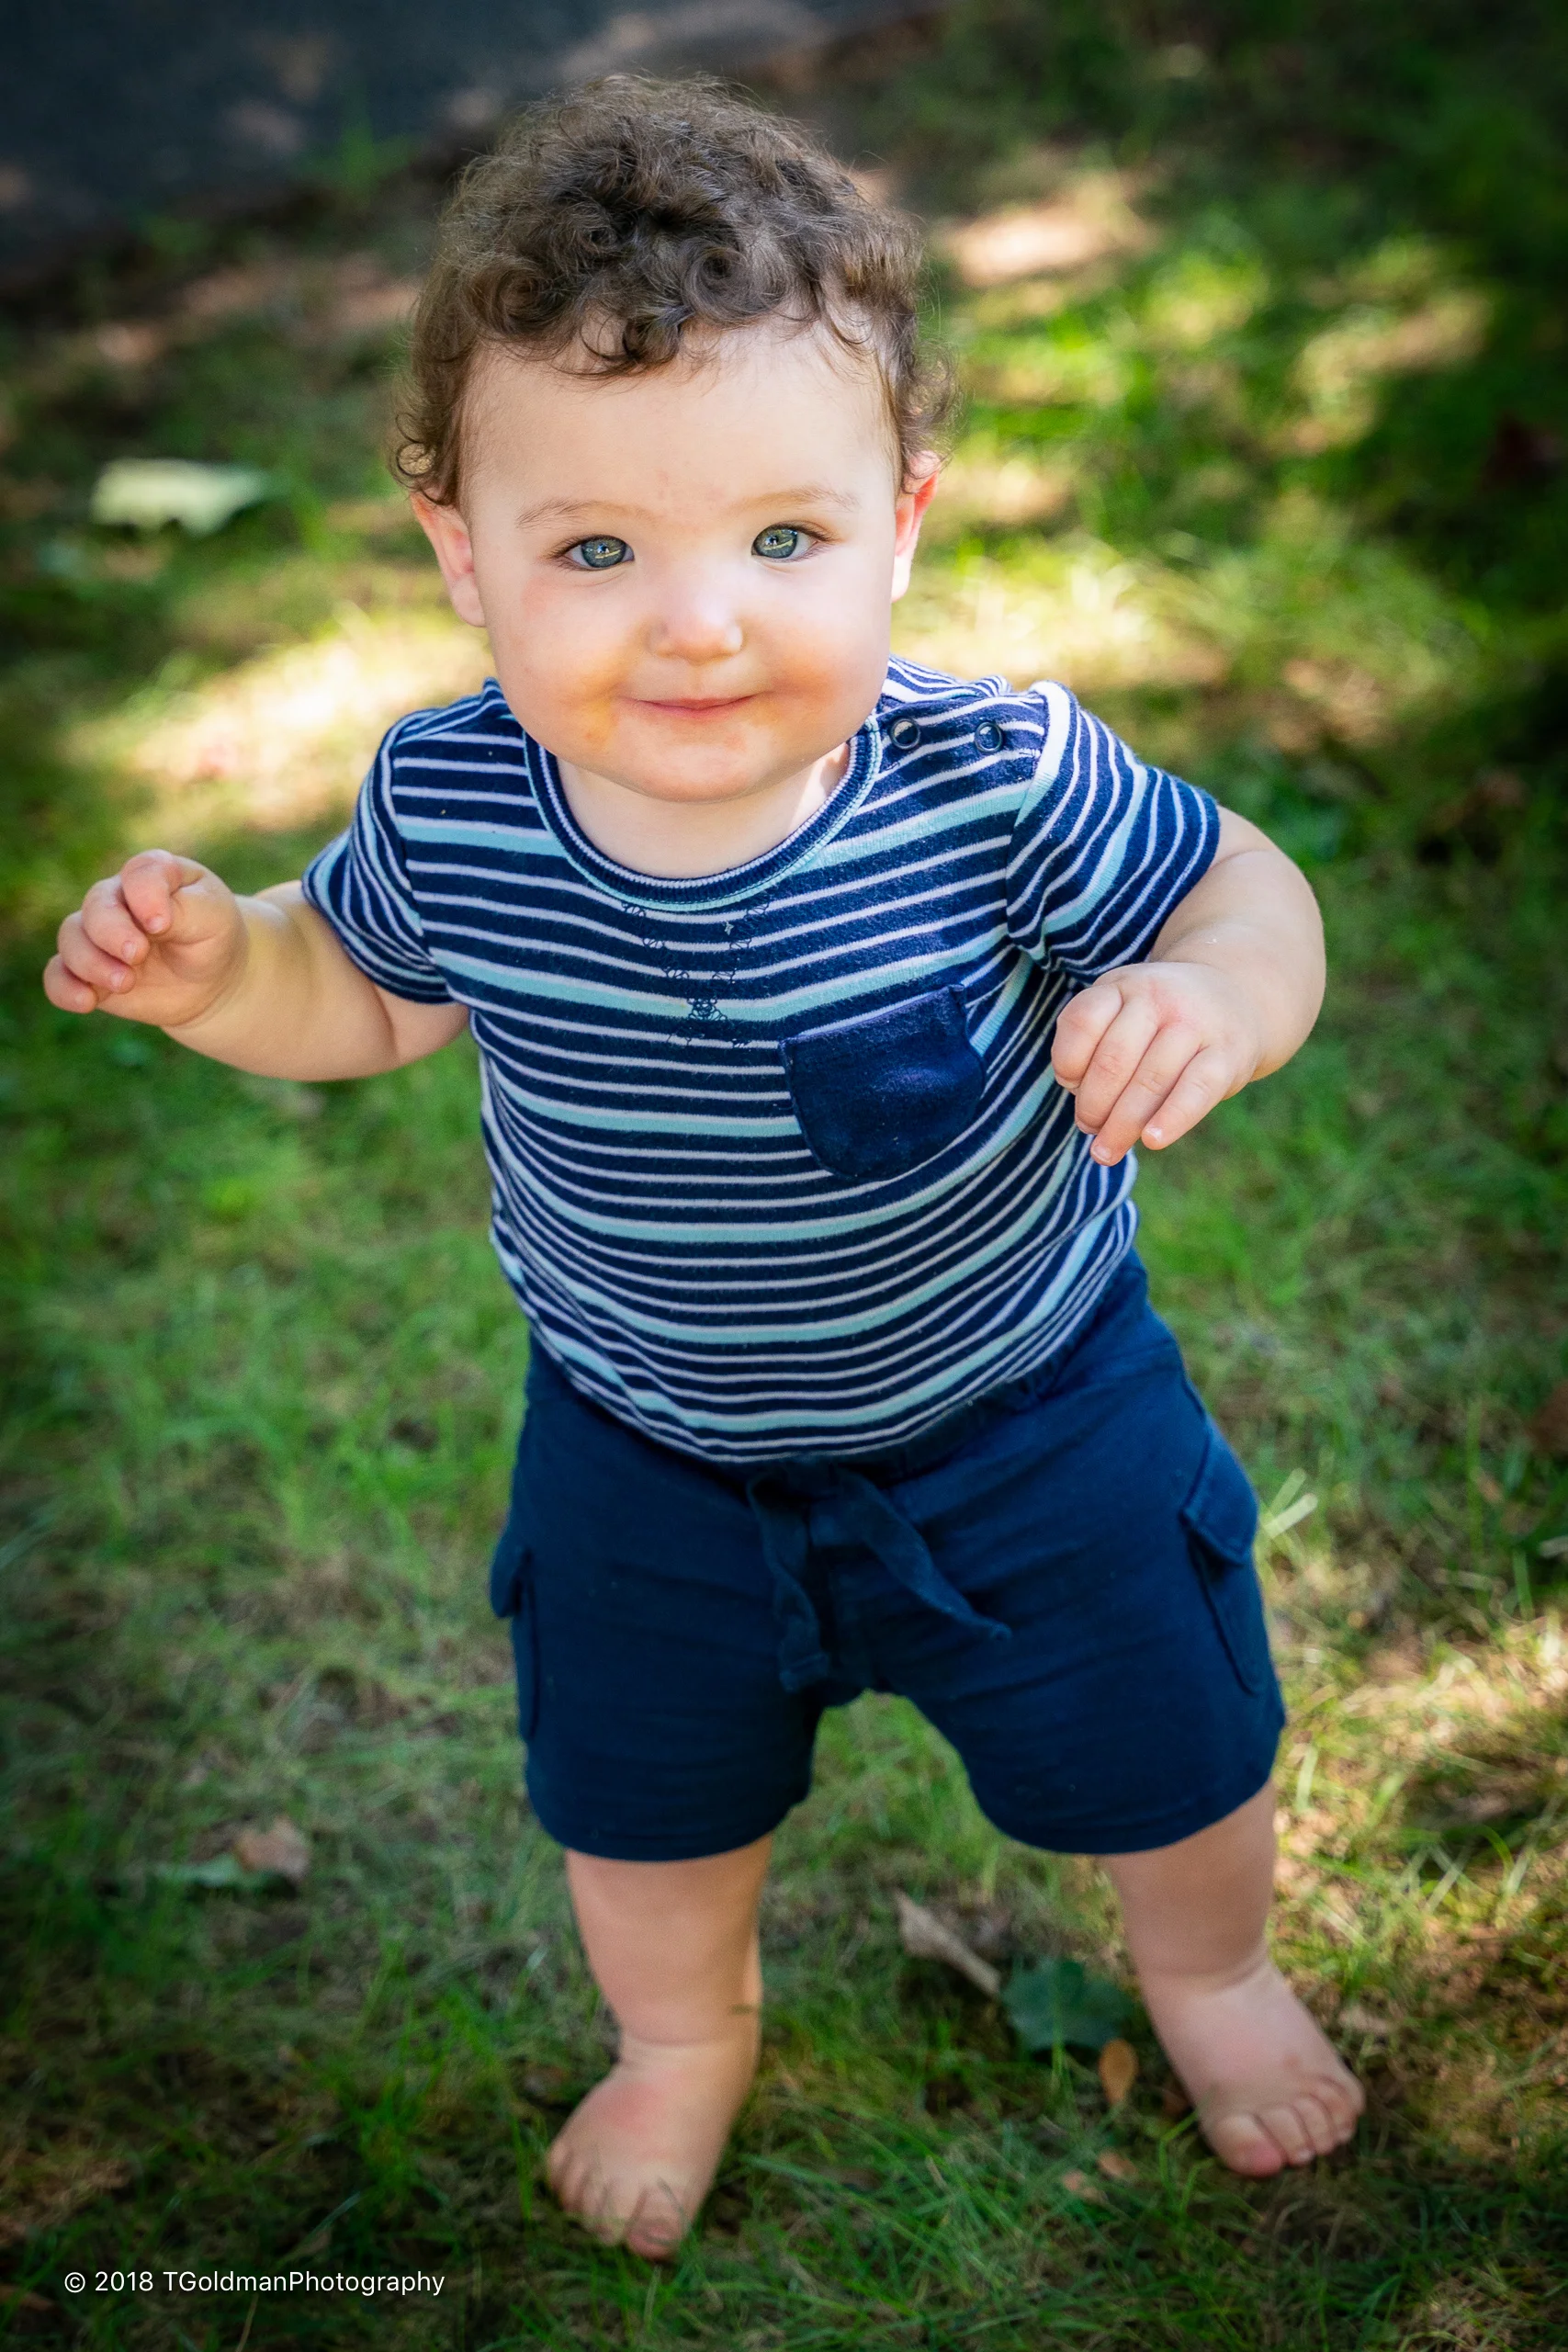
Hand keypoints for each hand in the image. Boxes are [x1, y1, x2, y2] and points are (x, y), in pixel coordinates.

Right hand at [44, 850, 247, 1030]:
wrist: (212, 980)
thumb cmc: (213, 937)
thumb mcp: (214, 917)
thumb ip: (184, 909)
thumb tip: (149, 920)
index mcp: (152, 875)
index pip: (139, 874)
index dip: (144, 897)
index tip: (160, 925)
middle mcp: (117, 899)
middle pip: (96, 907)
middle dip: (112, 933)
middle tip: (137, 955)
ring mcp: (98, 936)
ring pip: (71, 939)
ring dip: (91, 962)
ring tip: (125, 983)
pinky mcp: (88, 972)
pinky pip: (57, 976)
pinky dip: (64, 988)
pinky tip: (86, 1002)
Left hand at [1052, 960, 1263, 1167]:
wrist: (1236, 996)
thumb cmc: (1162, 1017)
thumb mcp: (1123, 1007)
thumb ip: (1094, 1041)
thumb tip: (1079, 1093)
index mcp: (1124, 986)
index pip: (1083, 1021)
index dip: (1067, 1060)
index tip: (1069, 1083)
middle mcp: (1159, 998)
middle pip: (1113, 1061)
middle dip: (1093, 1105)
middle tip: (1089, 1127)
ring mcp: (1196, 1024)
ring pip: (1150, 1082)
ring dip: (1122, 1124)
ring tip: (1107, 1150)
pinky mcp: (1227, 1054)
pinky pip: (1195, 1090)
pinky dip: (1171, 1119)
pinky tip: (1151, 1141)